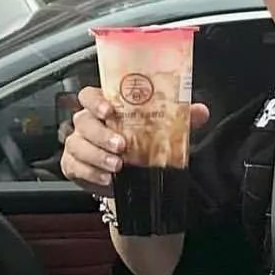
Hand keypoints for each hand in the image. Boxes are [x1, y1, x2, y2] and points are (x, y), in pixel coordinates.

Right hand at [60, 86, 209, 197]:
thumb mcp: (163, 130)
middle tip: (121, 146)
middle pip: (83, 121)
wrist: (133, 176)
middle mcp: (88, 123)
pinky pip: (74, 167)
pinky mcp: (74, 166)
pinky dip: (90, 173)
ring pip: (77, 145)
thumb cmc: (142, 145)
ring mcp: (78, 144)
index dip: (96, 101)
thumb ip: (180, 118)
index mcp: (105, 108)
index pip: (90, 95)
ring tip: (117, 166)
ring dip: (97, 156)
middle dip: (101, 133)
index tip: (109, 110)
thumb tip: (200, 111)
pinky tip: (107, 179)